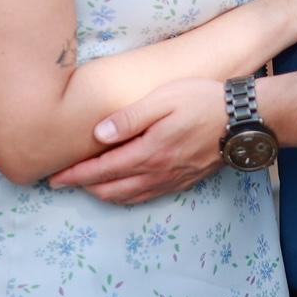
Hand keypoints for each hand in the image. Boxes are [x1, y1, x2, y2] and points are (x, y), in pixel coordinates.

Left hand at [48, 79, 226, 204]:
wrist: (244, 120)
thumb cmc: (203, 101)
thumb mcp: (164, 99)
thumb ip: (130, 118)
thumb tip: (98, 133)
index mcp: (148, 153)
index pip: (101, 170)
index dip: (74, 175)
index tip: (53, 178)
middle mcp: (157, 173)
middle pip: (110, 189)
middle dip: (83, 187)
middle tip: (62, 182)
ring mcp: (171, 180)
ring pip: (128, 197)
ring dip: (103, 194)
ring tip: (86, 186)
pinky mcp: (184, 181)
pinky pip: (146, 197)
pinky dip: (126, 196)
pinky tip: (123, 190)